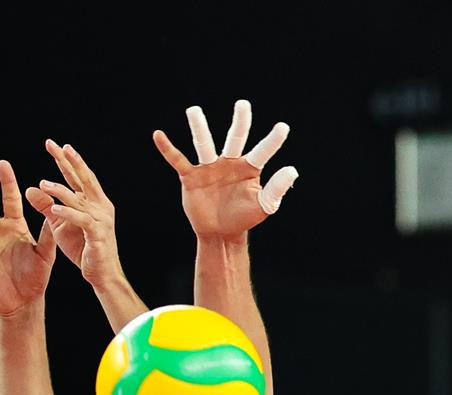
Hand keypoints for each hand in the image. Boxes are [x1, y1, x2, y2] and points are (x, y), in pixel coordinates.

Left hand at [25, 140, 122, 288]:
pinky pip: (81, 220)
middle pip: (83, 179)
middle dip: (70, 162)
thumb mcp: (60, 225)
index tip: (53, 145)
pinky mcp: (98, 234)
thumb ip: (47, 206)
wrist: (102, 274)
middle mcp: (100, 206)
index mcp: (93, 201)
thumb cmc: (83, 248)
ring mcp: (101, 219)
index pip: (77, 177)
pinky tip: (55, 209)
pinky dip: (68, 213)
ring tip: (44, 184)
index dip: (65, 161)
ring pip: (79, 199)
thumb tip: (30, 188)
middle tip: (57, 146)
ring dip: (61, 190)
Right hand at [153, 100, 298, 239]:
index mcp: (249, 168)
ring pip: (204, 144)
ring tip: (193, 110)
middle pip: (235, 138)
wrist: (220, 233)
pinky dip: (168, 149)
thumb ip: (277, 188)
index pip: (262, 152)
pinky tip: (159, 136)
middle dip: (240, 122)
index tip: (283, 127)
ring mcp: (209, 168)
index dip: (272, 141)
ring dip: (198, 127)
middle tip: (243, 104)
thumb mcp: (263, 206)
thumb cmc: (244, 218)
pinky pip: (178, 160)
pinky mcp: (191, 177)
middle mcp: (229, 163)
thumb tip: (292, 170)